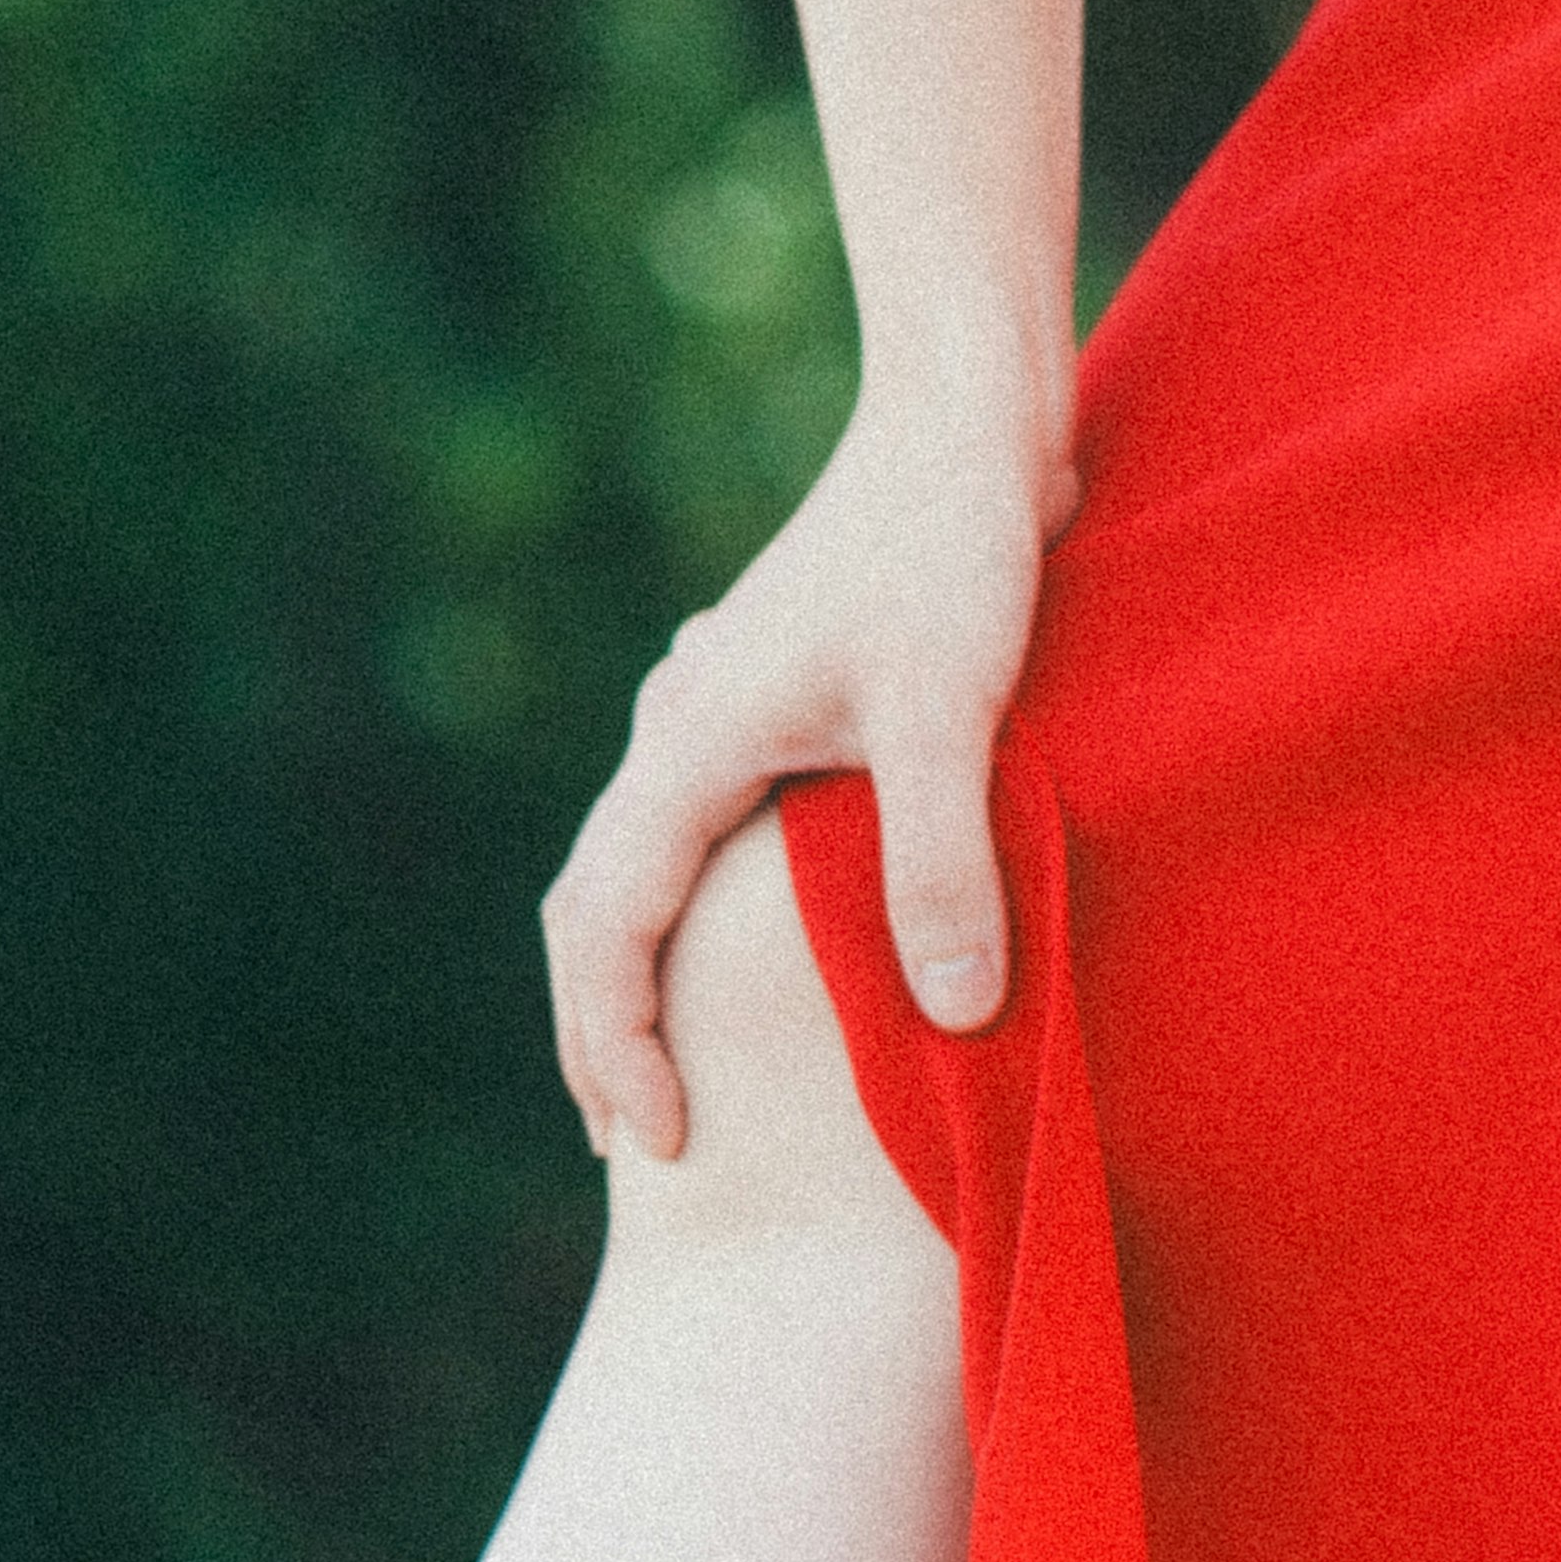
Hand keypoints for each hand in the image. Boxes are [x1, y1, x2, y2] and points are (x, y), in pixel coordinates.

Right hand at [543, 374, 1074, 1159]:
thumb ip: (941, 863)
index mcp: (689, 745)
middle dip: (608, 1030)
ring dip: (647, 970)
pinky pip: (700, 827)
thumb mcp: (953, 712)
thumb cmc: (953, 548)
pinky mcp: (774, 693)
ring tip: (682, 1068)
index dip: (617, 1047)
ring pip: (644, 862)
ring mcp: (720, 708)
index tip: (662, 1145)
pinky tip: (751, 940)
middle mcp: (679, 729)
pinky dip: (697, 908)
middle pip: (598, 904)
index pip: (605, 930)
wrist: (962, 416)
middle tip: (643, 1143)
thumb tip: (953, 1018)